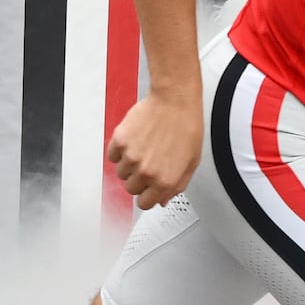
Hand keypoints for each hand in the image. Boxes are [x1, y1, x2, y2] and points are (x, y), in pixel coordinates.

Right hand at [106, 84, 202, 207]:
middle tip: (147, 164)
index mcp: (165, 181)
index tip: (147, 189)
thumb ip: (177, 186)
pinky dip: (120, 151)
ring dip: (129, 165)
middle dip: (138, 180)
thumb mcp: (191, 163)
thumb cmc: (187, 127)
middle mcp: (146, 172)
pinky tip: (134, 141)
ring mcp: (131, 157)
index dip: (146, 196)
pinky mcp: (120, 141)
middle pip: (130, 189)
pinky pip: (113, 156)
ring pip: (121, 173)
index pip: (144, 204)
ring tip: (142, 149)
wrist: (175, 101)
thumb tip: (162, 199)